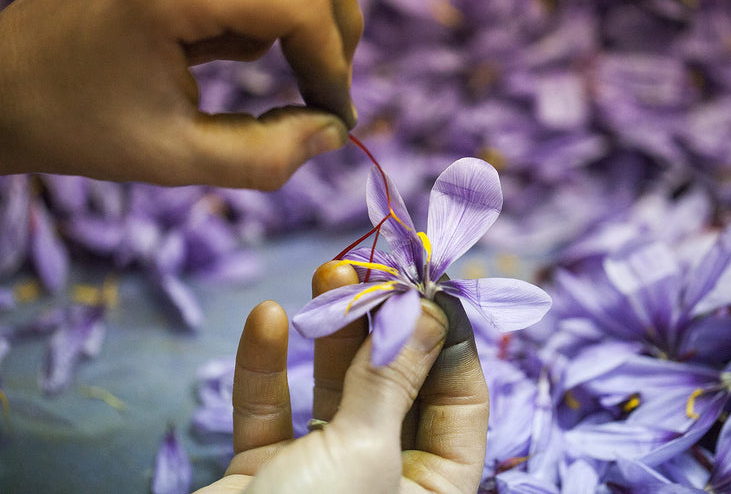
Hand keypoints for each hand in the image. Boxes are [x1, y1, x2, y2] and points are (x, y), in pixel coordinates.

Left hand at [0, 0, 360, 188]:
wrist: (3, 88)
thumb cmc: (78, 125)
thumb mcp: (175, 158)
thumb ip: (266, 157)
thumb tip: (333, 132)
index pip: (299, 1)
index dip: (332, 63)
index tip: (335, 115)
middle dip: (334, 25)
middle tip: (329, 86)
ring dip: (303, 11)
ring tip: (281, 70)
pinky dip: (266, 2)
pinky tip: (231, 47)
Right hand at [197, 261, 489, 492]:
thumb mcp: (363, 453)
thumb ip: (391, 380)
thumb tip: (432, 313)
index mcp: (433, 490)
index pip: (460, 402)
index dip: (449, 341)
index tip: (430, 284)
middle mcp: (385, 481)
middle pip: (395, 385)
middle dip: (382, 324)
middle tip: (371, 265)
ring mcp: (323, 476)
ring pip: (334, 390)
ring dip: (329, 332)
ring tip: (330, 271)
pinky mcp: (265, 475)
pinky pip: (272, 414)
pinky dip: (266, 368)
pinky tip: (265, 318)